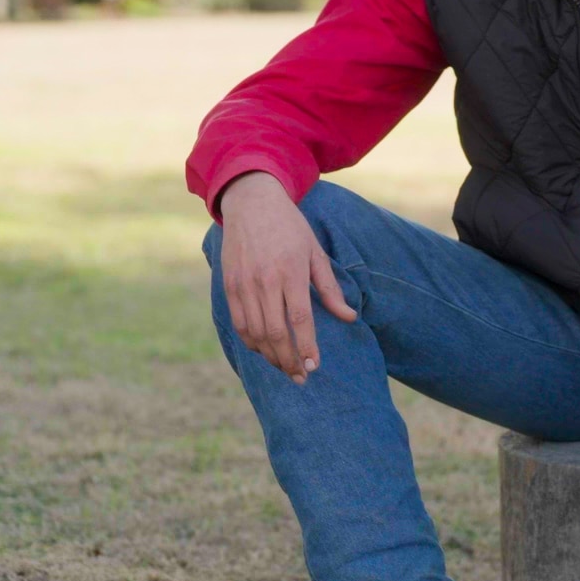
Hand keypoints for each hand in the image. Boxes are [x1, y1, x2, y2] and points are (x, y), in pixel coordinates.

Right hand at [217, 172, 358, 383]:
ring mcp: (243, 284)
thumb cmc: (290, 227)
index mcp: (291, 272)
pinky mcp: (229, 284)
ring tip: (285, 368)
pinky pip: (238, 322)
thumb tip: (349, 317)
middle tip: (301, 377)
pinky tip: (264, 351)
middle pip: (275, 332)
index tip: (314, 367)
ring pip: (254, 332)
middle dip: (288, 360)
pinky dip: (250, 341)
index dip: (307, 347)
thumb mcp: (316, 252)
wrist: (252, 203)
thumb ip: (330, 288)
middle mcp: (265, 281)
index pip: (299, 319)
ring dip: (270, 355)